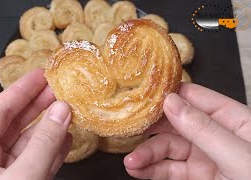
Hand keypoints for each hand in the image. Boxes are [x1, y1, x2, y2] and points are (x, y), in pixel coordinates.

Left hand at [0, 69, 71, 179]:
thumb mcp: (20, 178)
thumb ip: (42, 144)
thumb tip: (61, 111)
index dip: (21, 90)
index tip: (40, 75)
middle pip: (15, 123)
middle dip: (38, 103)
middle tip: (57, 87)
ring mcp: (7, 174)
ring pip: (31, 142)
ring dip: (51, 126)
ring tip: (67, 109)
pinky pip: (41, 161)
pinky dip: (55, 149)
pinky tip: (66, 137)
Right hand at [124, 83, 250, 179]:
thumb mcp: (238, 156)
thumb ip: (204, 129)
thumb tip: (171, 102)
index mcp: (233, 120)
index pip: (195, 97)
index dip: (168, 95)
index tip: (141, 95)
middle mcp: (215, 135)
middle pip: (176, 124)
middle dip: (151, 129)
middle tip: (129, 131)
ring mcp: (205, 158)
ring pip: (169, 149)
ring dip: (147, 154)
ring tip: (130, 162)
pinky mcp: (196, 177)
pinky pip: (170, 170)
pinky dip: (151, 170)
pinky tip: (137, 171)